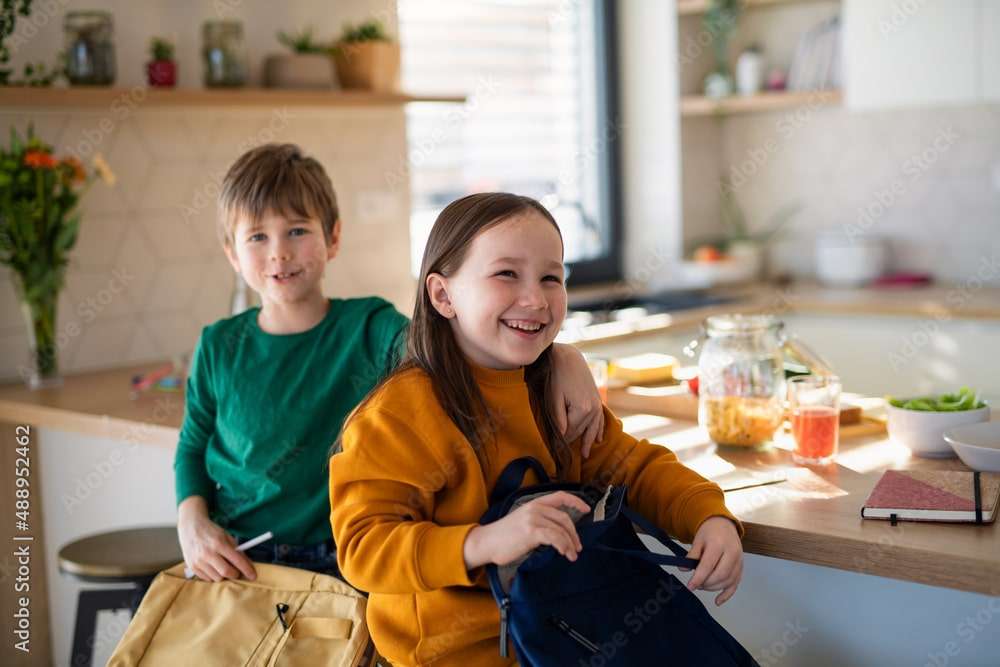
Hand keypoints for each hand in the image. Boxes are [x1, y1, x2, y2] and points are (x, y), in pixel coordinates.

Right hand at [177, 496, 255, 581]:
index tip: (253, 576)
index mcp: (219, 543)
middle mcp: (207, 553)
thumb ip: (237, 550)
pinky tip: (213, 567)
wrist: (190, 527)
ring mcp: (198, 561)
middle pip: (226, 573)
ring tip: (223, 566)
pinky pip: (207, 579)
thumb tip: (247, 564)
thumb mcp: (226, 536)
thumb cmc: (211, 531)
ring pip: (217, 578)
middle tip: (237, 571)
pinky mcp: (192, 566)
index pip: (236, 560)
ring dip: (224, 575)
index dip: (246, 569)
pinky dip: (213, 576)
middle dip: (235, 574)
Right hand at [463, 492, 590, 568]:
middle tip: (577, 547)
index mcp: (534, 503)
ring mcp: (533, 519)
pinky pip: (555, 537)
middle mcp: (535, 508)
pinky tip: (563, 553)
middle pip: (564, 517)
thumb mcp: (523, 521)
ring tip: (572, 555)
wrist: (486, 542)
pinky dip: (563, 546)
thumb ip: (539, 521)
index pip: (560, 496)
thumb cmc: (503, 536)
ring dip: (570, 544)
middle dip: (574, 533)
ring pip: (561, 529)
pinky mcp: (532, 532)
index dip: (576, 501)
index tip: (587, 509)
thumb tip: (558, 532)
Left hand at [549, 343, 604, 457]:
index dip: (561, 441)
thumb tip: (562, 437)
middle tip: (563, 456)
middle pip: (580, 431)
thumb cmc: (557, 377)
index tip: (554, 451)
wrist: (568, 357)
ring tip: (585, 455)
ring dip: (589, 441)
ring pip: (592, 428)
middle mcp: (593, 409)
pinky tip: (599, 439)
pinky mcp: (597, 400)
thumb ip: (558, 419)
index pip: (570, 433)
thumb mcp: (554, 398)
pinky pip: (600, 419)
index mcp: (582, 410)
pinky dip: (599, 429)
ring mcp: (597, 404)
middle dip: (572, 441)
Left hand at [682, 516, 742, 605]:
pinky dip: (727, 594)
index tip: (690, 586)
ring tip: (703, 586)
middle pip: (720, 575)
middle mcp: (732, 553)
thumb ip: (691, 555)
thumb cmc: (709, 532)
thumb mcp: (697, 540)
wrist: (723, 525)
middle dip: (706, 583)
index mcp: (719, 544)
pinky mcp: (741, 568)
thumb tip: (683, 569)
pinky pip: (735, 584)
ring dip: (714, 588)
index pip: (709, 565)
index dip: (699, 578)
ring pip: (728, 581)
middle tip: (696, 585)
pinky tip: (718, 601)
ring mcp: (739, 561)